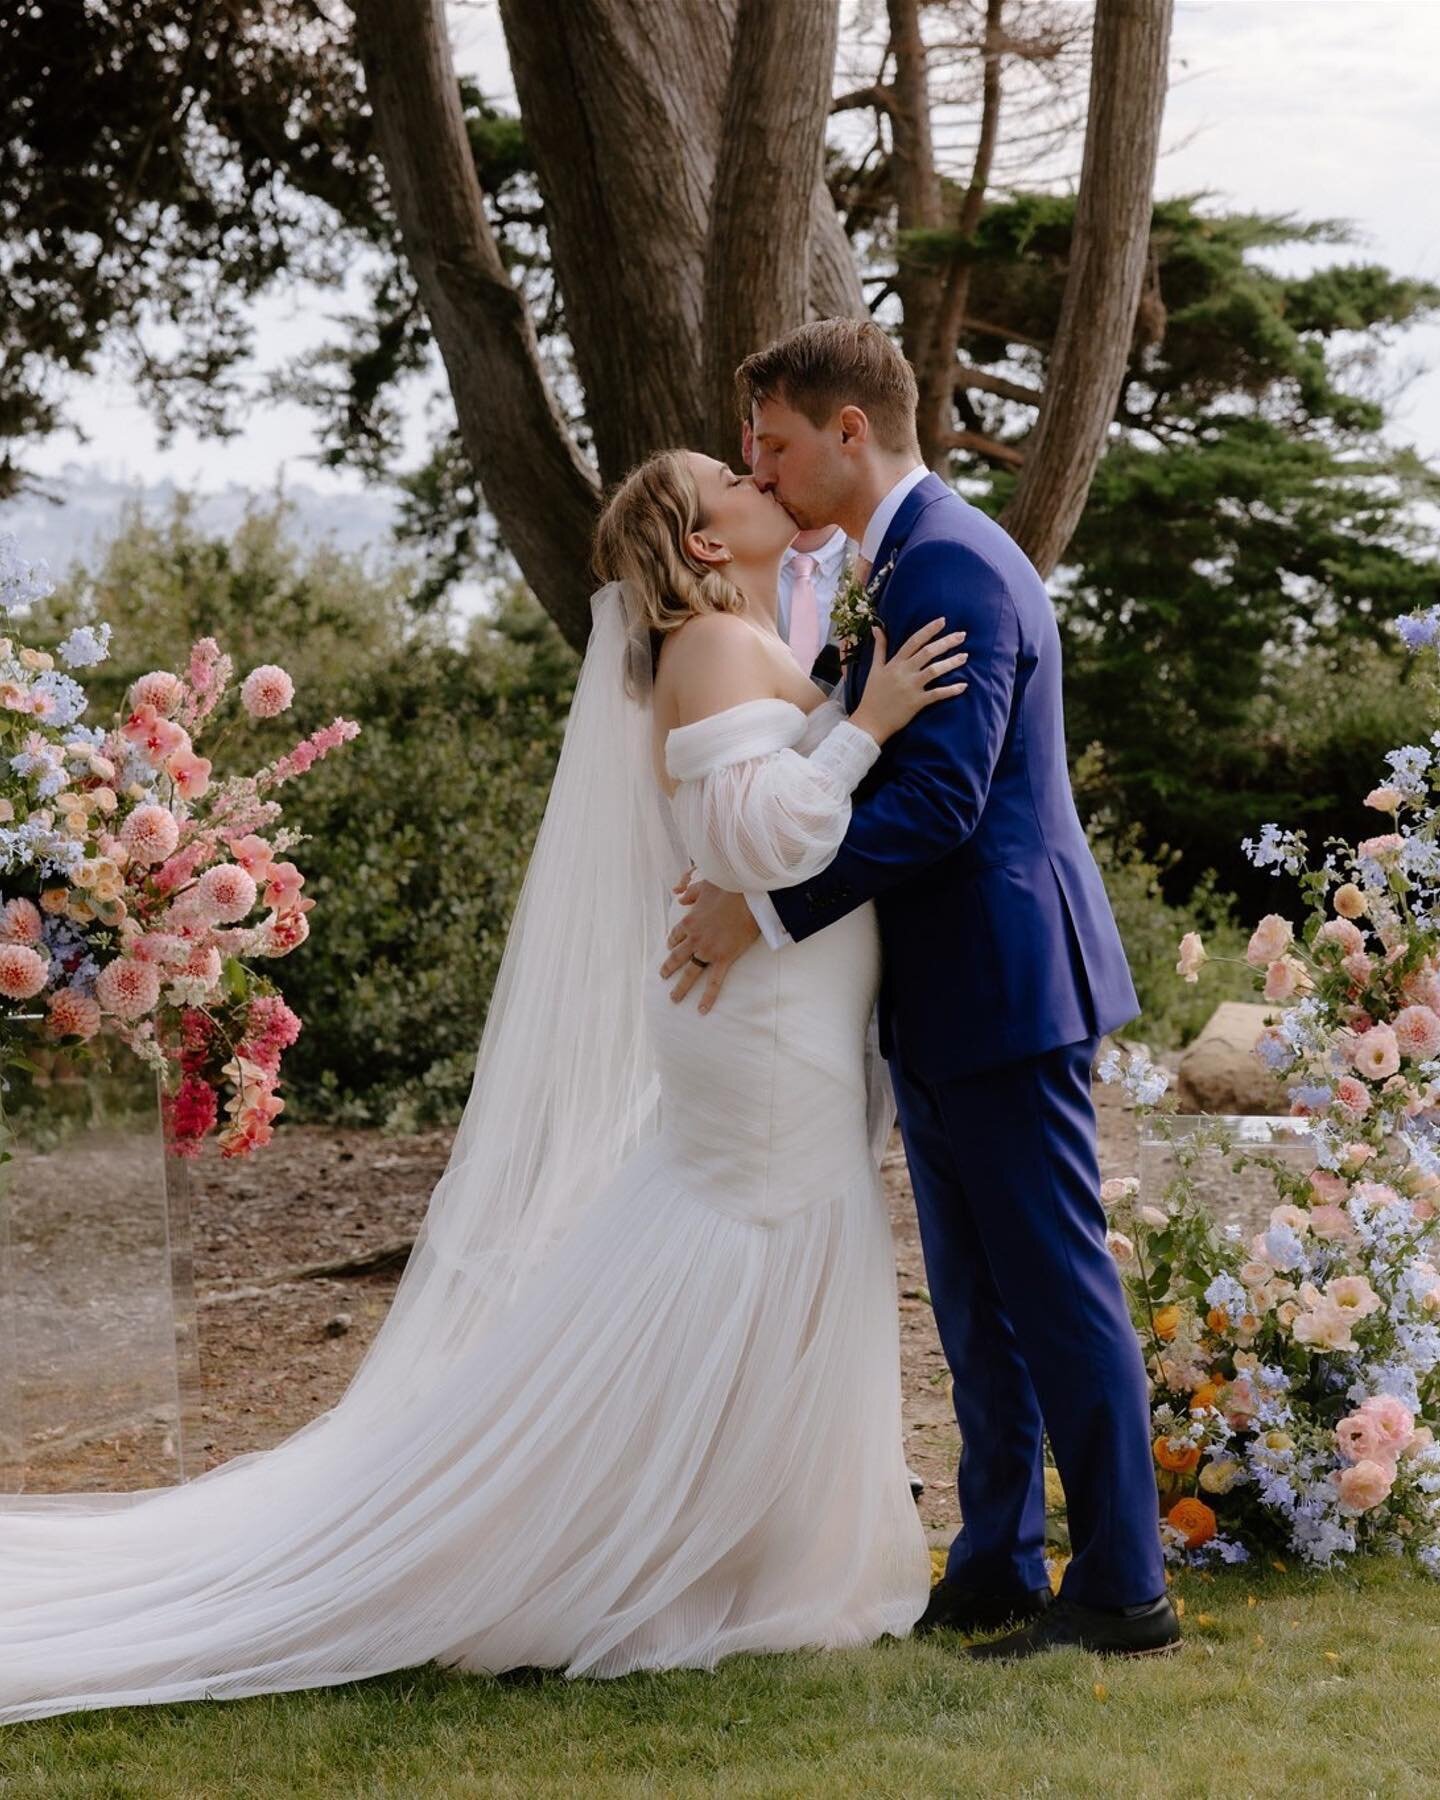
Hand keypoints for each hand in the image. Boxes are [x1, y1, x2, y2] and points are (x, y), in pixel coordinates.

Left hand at [659, 872, 759, 1012]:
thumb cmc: (728, 888)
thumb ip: (690, 892)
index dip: (672, 942)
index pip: (675, 935)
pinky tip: (702, 1009)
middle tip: (663, 976)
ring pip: (689, 972)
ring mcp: (707, 950)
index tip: (671, 946)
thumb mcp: (704, 885)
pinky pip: (714, 981)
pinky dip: (707, 997)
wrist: (748, 897)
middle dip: (668, 968)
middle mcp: (694, 938)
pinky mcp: (723, 958)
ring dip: (680, 987)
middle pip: (676, 957)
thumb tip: (679, 896)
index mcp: (689, 921)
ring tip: (674, 998)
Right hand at [850, 617, 967, 746]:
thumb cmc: (872, 695)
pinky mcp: (916, 702)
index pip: (913, 641)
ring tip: (965, 656)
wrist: (869, 722)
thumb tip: (877, 628)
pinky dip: (951, 690)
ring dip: (951, 663)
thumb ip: (879, 648)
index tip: (943, 620)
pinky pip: (937, 694)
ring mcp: (911, 687)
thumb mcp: (874, 669)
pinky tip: (963, 686)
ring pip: (934, 671)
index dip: (929, 630)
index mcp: (895, 663)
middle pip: (927, 652)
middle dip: (946, 642)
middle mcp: (904, 672)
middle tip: (962, 635)